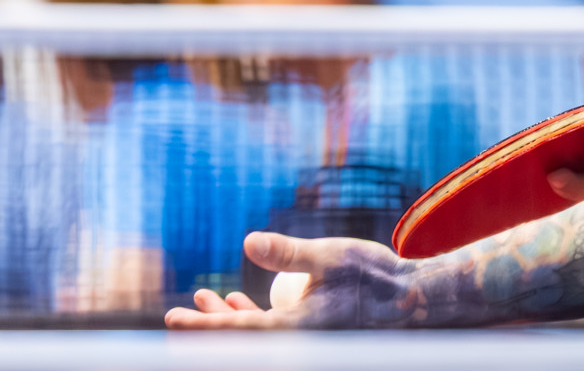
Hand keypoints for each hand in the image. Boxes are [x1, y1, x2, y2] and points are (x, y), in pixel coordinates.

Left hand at [164, 232, 440, 328]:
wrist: (411, 299)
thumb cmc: (375, 275)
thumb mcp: (332, 256)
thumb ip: (289, 253)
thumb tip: (248, 242)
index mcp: (296, 330)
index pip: (235, 335)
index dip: (200, 327)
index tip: (172, 318)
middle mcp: (296, 342)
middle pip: (237, 342)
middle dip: (206, 327)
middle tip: (177, 314)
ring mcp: (303, 341)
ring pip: (251, 337)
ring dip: (225, 322)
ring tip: (205, 298)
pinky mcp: (310, 333)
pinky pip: (268, 332)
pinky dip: (248, 320)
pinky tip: (237, 302)